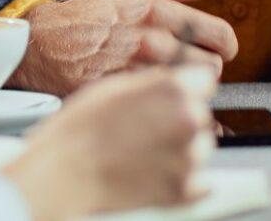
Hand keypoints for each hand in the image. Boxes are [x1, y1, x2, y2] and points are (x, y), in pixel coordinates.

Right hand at [0, 66, 217, 220]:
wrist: (65, 172)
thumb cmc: (80, 127)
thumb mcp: (116, 85)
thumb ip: (154, 82)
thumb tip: (175, 81)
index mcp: (173, 89)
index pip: (205, 80)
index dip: (186, 88)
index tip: (173, 96)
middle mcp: (188, 120)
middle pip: (201, 114)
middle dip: (180, 119)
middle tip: (147, 127)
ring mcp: (189, 158)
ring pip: (200, 147)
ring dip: (180, 149)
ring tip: (143, 151)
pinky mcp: (184, 190)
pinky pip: (200, 182)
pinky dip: (182, 178)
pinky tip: (154, 172)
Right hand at [9, 0, 238, 95]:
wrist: (44, 44)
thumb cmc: (95, 14)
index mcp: (157, 10)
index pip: (221, 36)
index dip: (223, 45)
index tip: (213, 48)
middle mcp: (147, 40)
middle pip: (211, 69)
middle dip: (202, 69)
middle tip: (182, 65)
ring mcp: (133, 71)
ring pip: (189, 91)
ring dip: (182, 89)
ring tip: (163, 81)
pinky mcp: (120, 97)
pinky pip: (163, 109)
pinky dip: (162, 107)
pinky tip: (146, 97)